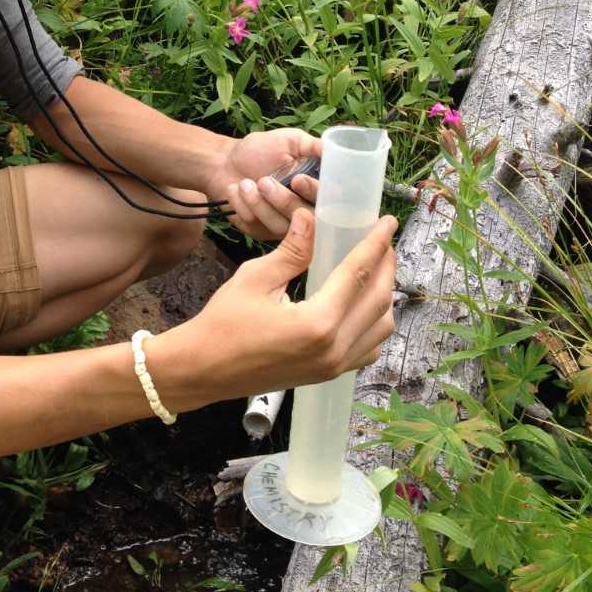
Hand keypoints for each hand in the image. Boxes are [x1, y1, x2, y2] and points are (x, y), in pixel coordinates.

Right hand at [190, 210, 396, 398]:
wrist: (204, 370)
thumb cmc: (223, 323)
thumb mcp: (255, 278)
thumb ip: (292, 250)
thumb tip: (311, 217)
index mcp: (318, 322)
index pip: (358, 274)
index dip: (375, 244)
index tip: (387, 222)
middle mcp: (334, 348)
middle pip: (378, 301)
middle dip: (386, 266)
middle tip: (382, 240)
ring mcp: (334, 366)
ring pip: (380, 328)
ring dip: (384, 296)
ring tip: (375, 269)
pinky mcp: (328, 374)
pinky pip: (367, 349)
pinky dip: (374, 325)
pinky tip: (361, 305)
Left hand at [207, 128, 320, 240]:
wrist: (225, 162)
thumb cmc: (260, 149)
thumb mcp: (290, 140)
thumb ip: (313, 146)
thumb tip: (336, 150)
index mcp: (315, 189)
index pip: (327, 199)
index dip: (314, 193)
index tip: (298, 180)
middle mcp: (304, 210)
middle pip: (305, 219)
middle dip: (284, 201)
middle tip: (264, 182)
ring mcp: (283, 224)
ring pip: (280, 227)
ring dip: (259, 204)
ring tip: (243, 184)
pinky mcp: (261, 232)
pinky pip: (257, 228)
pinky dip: (243, 207)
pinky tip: (234, 191)